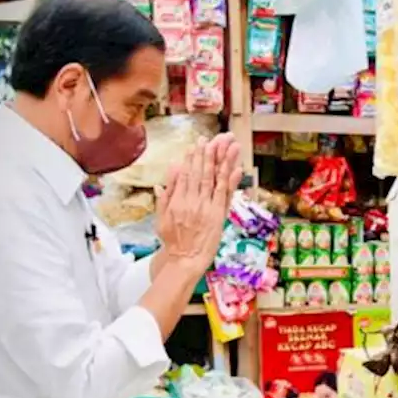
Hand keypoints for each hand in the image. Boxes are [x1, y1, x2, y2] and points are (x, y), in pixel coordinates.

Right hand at [156, 135, 242, 267]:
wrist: (184, 259)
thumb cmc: (173, 240)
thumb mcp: (161, 217)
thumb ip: (166, 194)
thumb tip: (170, 171)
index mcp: (177, 200)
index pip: (186, 174)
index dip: (193, 158)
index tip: (197, 144)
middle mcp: (191, 201)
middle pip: (201, 172)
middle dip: (208, 153)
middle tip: (214, 138)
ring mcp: (205, 208)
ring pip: (214, 179)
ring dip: (221, 160)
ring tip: (227, 145)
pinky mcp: (217, 215)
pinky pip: (224, 194)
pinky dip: (230, 180)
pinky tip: (236, 167)